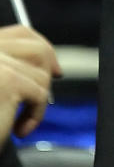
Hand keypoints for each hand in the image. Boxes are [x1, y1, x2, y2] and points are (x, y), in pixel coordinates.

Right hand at [0, 24, 60, 140]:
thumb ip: (12, 70)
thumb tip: (53, 68)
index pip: (20, 34)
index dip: (41, 47)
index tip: (53, 69)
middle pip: (35, 48)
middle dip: (46, 73)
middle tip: (43, 98)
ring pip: (41, 75)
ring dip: (36, 102)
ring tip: (19, 122)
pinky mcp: (8, 82)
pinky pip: (40, 95)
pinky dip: (35, 116)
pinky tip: (18, 132)